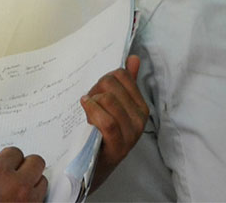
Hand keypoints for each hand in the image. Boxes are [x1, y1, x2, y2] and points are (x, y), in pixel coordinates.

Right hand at [0, 146, 46, 201]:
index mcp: (0, 174)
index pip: (14, 152)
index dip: (8, 157)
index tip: (5, 162)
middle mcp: (19, 186)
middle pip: (36, 162)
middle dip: (26, 165)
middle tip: (17, 170)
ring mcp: (29, 202)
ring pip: (42, 182)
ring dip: (33, 182)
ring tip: (19, 189)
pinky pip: (40, 200)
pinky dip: (33, 199)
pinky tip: (20, 202)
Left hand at [81, 55, 148, 188]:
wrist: (95, 167)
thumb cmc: (103, 133)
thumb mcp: (115, 107)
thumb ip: (126, 83)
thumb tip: (133, 58)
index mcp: (140, 106)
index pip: (122, 75)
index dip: (104, 77)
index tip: (96, 89)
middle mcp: (140, 118)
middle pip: (112, 85)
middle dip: (95, 88)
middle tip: (89, 100)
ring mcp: (131, 133)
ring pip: (108, 100)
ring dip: (91, 100)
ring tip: (86, 108)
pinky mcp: (118, 146)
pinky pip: (106, 121)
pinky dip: (92, 111)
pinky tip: (85, 108)